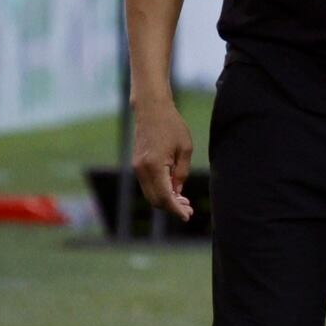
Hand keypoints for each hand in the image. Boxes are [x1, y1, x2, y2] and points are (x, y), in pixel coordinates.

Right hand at [132, 101, 194, 220]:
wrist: (151, 109)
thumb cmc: (172, 126)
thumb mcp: (185, 149)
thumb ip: (182, 173)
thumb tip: (177, 192)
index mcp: (155, 166)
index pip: (165, 196)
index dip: (176, 209)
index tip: (187, 216)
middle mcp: (142, 169)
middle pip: (155, 200)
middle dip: (171, 208)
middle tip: (188, 210)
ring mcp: (137, 168)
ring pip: (150, 194)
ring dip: (165, 201)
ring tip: (183, 202)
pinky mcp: (137, 165)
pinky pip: (148, 185)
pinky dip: (160, 191)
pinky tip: (173, 191)